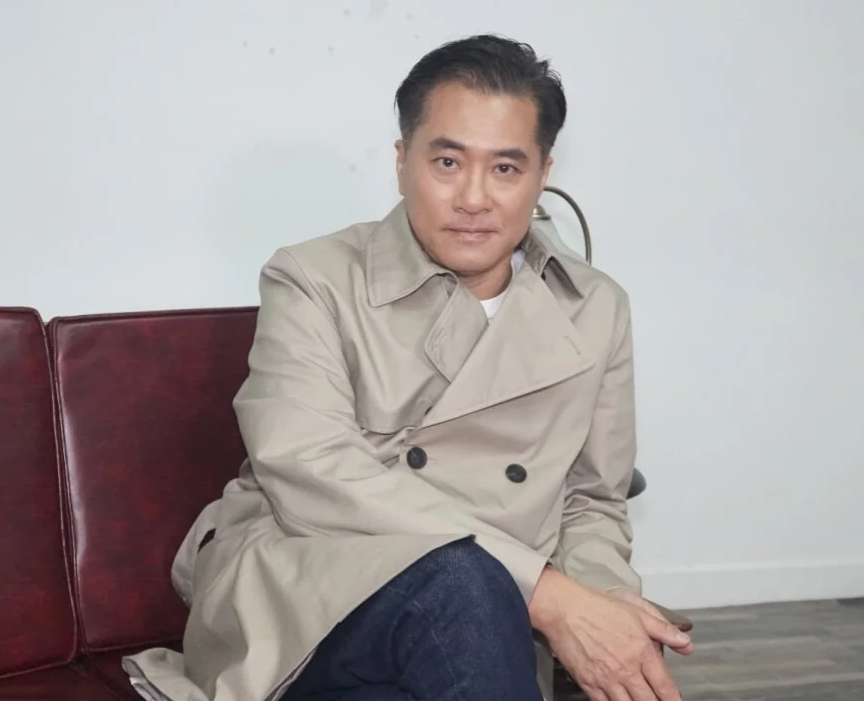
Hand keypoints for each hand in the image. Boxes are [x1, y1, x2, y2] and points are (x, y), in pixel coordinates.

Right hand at [529, 568, 690, 700]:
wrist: (564, 608)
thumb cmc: (598, 607)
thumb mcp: (637, 612)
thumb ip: (665, 630)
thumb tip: (687, 645)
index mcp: (642, 651)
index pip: (665, 686)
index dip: (673, 699)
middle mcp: (626, 669)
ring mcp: (607, 679)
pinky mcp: (588, 683)